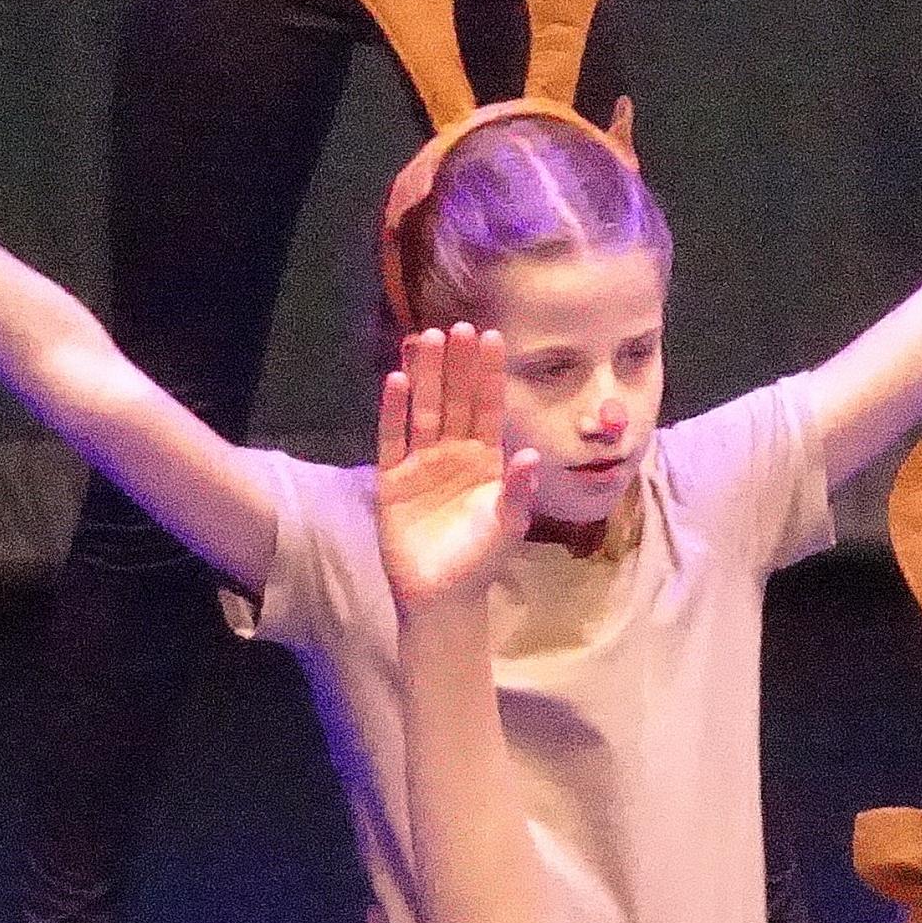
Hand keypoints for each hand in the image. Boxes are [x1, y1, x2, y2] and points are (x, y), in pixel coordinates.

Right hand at [375, 321, 537, 611]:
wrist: (443, 597)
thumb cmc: (481, 559)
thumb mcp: (507, 524)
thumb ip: (517, 490)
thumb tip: (529, 455)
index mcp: (486, 459)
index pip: (488, 407)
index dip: (488, 374)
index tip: (492, 336)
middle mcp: (454, 453)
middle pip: (454, 400)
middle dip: (457, 365)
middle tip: (458, 325)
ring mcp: (422, 463)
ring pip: (424, 410)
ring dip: (426, 376)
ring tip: (427, 338)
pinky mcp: (393, 480)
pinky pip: (392, 439)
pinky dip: (393, 411)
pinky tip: (395, 381)